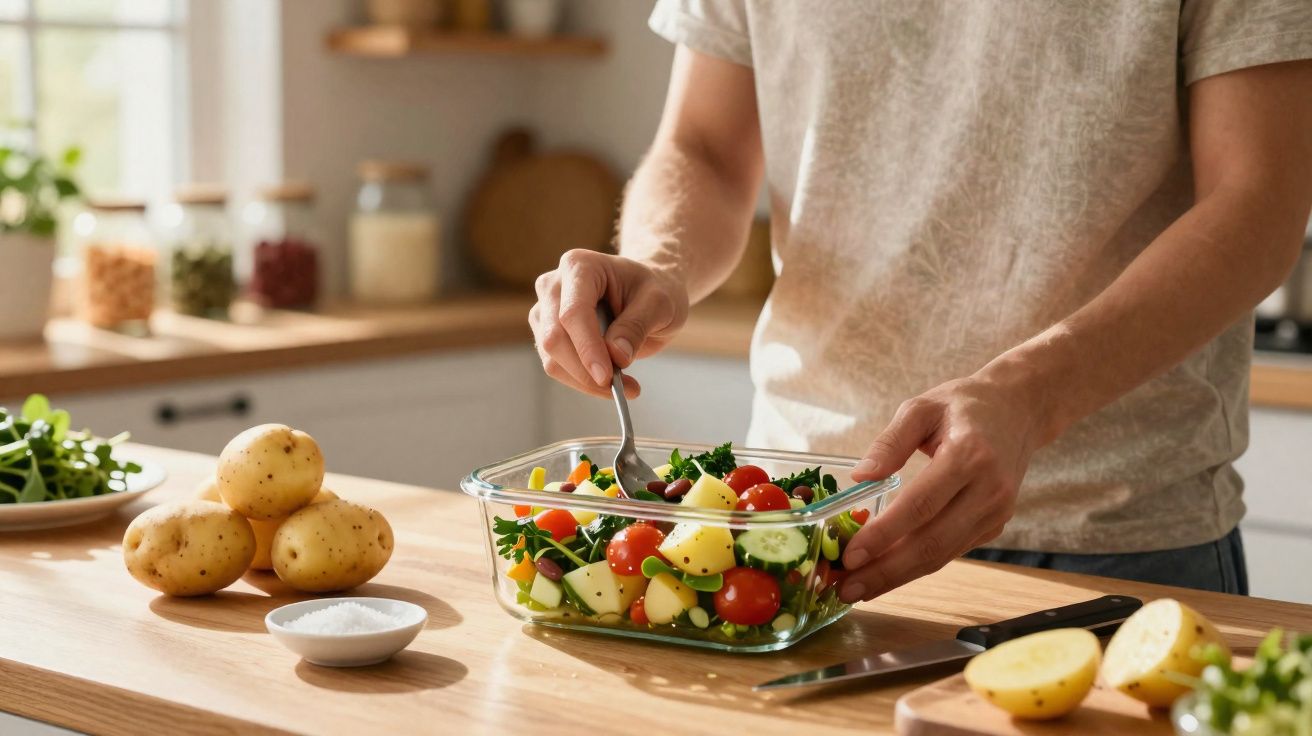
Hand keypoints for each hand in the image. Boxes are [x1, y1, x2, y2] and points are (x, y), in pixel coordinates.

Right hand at [529, 249, 688, 398]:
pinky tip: (611, 382)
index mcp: (579, 266)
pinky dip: (583, 382)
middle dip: (586, 371)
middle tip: (624, 388)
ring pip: (551, 358)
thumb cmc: (651, 291)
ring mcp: (545, 310)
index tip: (607, 376)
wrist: (643, 293)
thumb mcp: (659, 303)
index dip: (587, 347)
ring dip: (586, 381)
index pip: (573, 312)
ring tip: (626, 386)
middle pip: (555, 338)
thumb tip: (616, 356)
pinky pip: (556, 367)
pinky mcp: (546, 334)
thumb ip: (637, 326)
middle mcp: (553, 285)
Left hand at [838, 373, 1051, 602]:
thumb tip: (859, 477)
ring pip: (942, 555)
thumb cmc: (965, 405)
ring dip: (898, 577)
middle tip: (845, 588)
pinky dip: (916, 566)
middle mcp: (988, 490)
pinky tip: (886, 573)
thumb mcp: (922, 407)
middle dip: (886, 571)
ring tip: (857, 589)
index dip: (884, 534)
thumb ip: (890, 441)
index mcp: (969, 455)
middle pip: (932, 542)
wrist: (1020, 410)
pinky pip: (951, 551)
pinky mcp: (994, 525)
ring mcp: (996, 512)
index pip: (921, 505)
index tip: (850, 555)